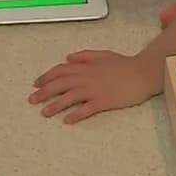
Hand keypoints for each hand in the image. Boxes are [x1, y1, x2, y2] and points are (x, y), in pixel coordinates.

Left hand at [29, 50, 159, 123]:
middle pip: (60, 84)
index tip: (36, 84)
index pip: (60, 70)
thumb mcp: (103, 54)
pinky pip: (86, 109)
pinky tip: (67, 121)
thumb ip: (85, 56)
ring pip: (69, 97)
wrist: (143, 73)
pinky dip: (76, 115)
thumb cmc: (125, 64)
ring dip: (55, 105)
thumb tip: (68, 58)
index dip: (46, 77)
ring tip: (44, 113)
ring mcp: (95, 90)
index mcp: (86, 66)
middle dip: (43, 92)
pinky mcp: (104, 101)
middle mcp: (87, 77)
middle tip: (32, 100)